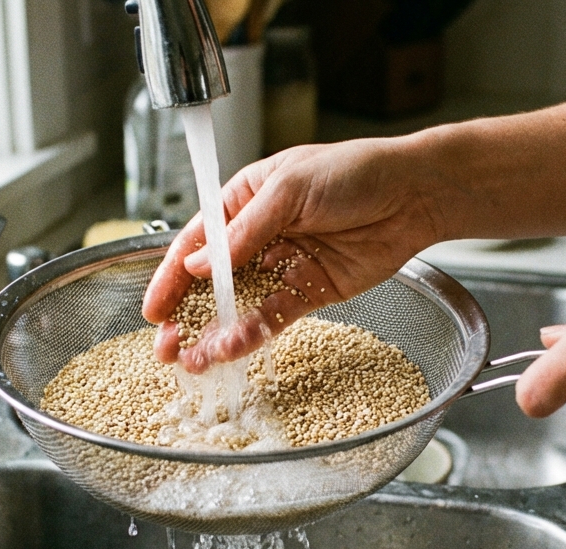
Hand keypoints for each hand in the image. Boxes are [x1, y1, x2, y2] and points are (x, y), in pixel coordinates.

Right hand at [141, 138, 448, 371]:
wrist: (413, 194)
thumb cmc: (354, 172)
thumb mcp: (289, 189)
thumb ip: (244, 231)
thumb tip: (199, 265)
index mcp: (243, 201)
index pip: (195, 243)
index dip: (170, 277)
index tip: (153, 310)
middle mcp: (257, 236)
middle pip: (211, 282)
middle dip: (186, 316)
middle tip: (166, 348)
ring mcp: (283, 265)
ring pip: (239, 306)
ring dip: (215, 333)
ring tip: (195, 359)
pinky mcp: (310, 290)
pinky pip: (274, 316)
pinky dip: (253, 333)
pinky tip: (234, 347)